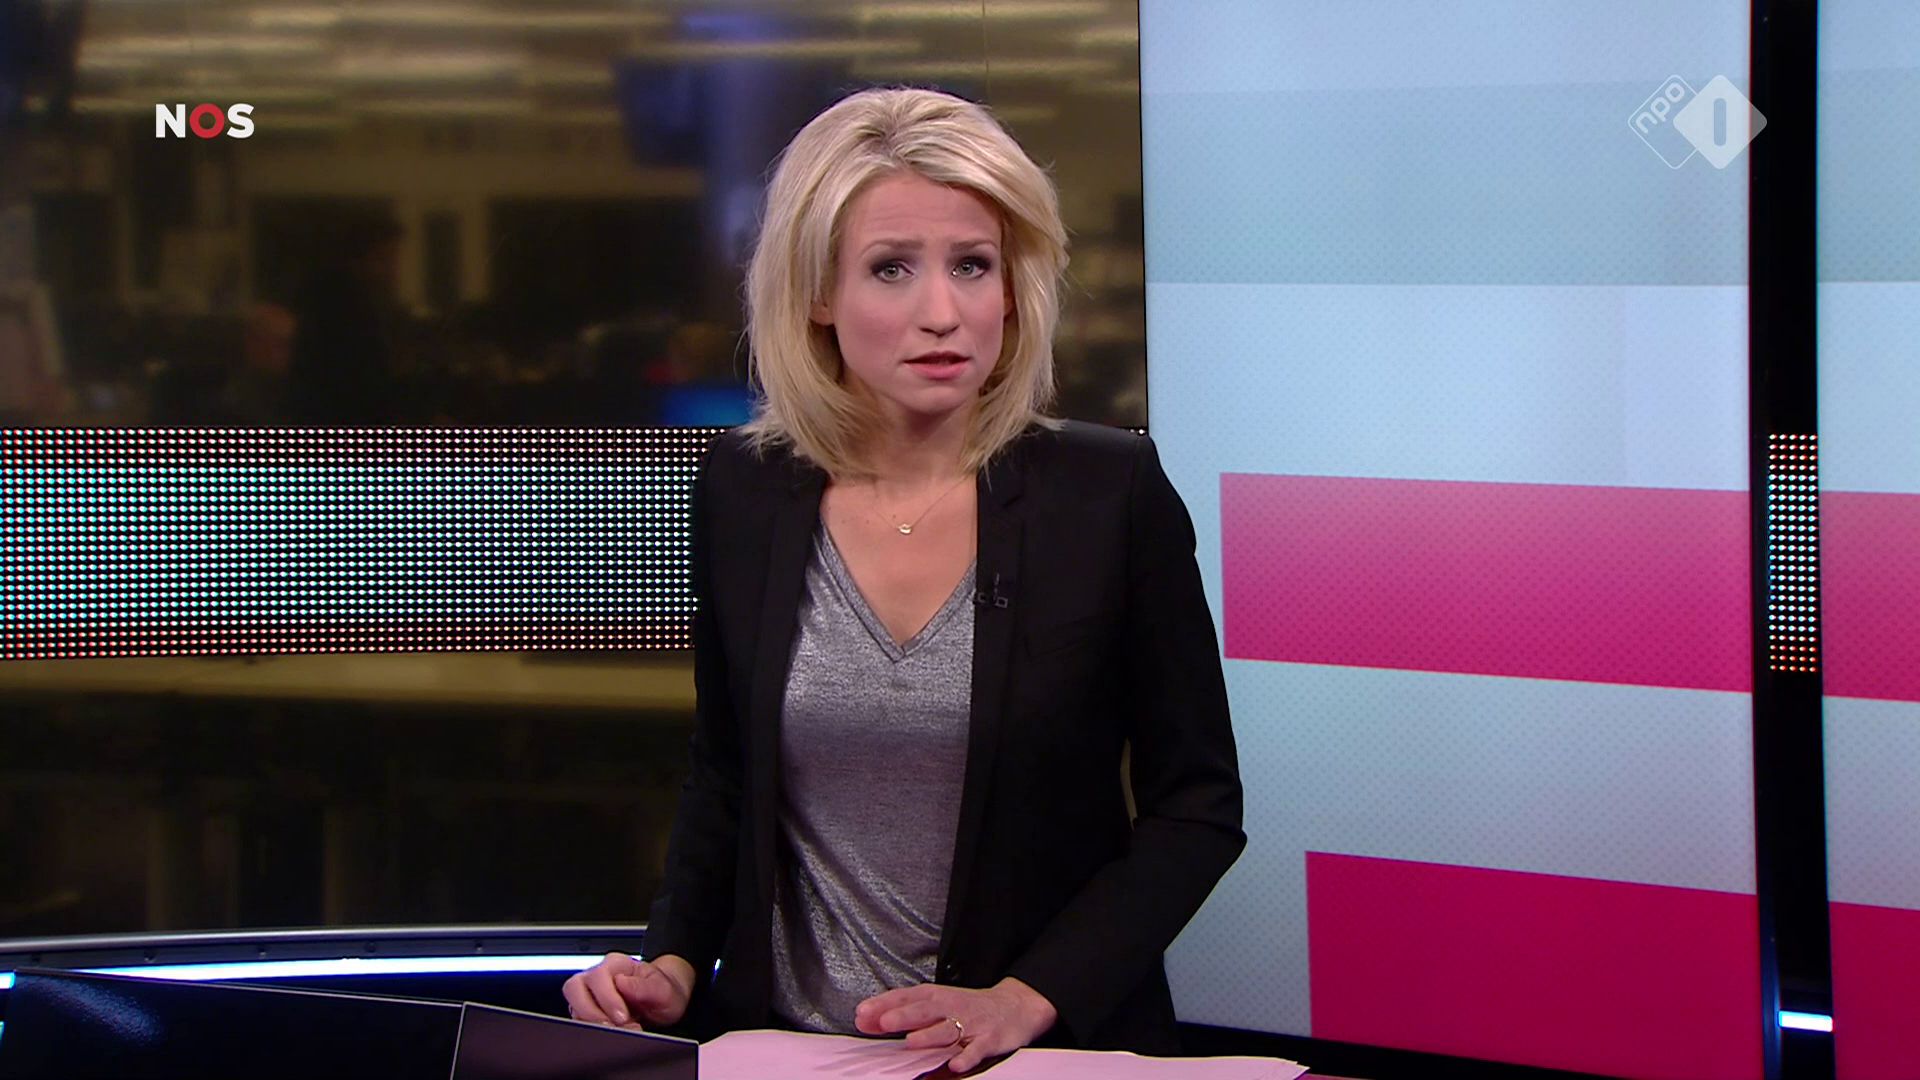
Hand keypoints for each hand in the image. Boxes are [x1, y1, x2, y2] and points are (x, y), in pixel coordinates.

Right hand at [561, 952, 693, 1030]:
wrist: (666, 1003)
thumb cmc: (664, 991)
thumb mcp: (663, 989)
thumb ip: (644, 986)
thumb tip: (622, 983)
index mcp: (616, 964)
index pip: (598, 976)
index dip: (608, 999)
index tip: (623, 1017)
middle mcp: (598, 976)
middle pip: (574, 988)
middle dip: (592, 1012)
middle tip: (615, 1026)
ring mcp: (590, 994)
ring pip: (574, 1006)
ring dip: (593, 1023)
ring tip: (619, 1031)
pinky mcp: (588, 1011)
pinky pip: (580, 1021)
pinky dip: (594, 1030)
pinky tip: (614, 1033)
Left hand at [854, 977, 1058, 1074]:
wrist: (1014, 1007)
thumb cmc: (966, 1008)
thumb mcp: (934, 1004)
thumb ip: (900, 1012)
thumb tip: (864, 1019)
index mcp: (935, 997)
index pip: (906, 998)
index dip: (884, 1005)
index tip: (862, 1013)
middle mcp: (951, 1008)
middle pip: (925, 1011)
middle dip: (904, 1016)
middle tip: (884, 1023)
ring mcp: (971, 1024)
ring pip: (948, 1030)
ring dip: (929, 1036)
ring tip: (911, 1043)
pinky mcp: (989, 1040)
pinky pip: (977, 1050)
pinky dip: (967, 1057)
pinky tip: (956, 1065)